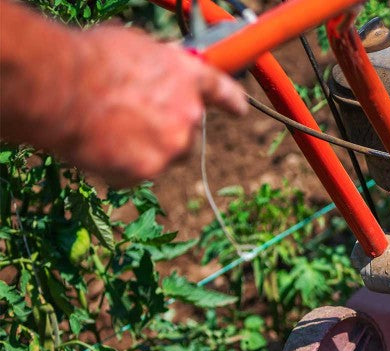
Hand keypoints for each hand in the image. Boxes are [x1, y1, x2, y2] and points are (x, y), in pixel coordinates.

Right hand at [60, 25, 247, 182]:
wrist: (60, 88)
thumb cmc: (89, 59)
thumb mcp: (134, 47)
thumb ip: (158, 65)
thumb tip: (159, 70)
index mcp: (189, 76)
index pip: (222, 90)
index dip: (231, 102)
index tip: (239, 110)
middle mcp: (189, 113)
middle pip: (188, 133)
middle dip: (165, 131)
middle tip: (130, 120)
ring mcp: (172, 145)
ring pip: (164, 156)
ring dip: (144, 150)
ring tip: (108, 131)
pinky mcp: (149, 170)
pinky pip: (136, 174)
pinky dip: (119, 167)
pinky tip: (97, 147)